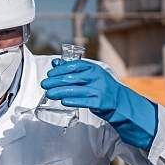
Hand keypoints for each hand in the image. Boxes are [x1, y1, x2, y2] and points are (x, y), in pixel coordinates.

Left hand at [40, 59, 157, 148]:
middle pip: (72, 78)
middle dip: (55, 81)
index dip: (60, 70)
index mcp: (94, 68)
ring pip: (75, 90)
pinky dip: (71, 100)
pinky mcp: (99, 102)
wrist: (120, 101)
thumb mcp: (89, 75)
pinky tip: (63, 100)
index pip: (74, 66)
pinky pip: (82, 101)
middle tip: (44, 84)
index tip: (50, 74)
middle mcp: (96, 77)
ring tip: (49, 93)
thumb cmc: (101, 87)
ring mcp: (98, 89)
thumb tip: (55, 63)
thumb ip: (72, 69)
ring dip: (59, 92)